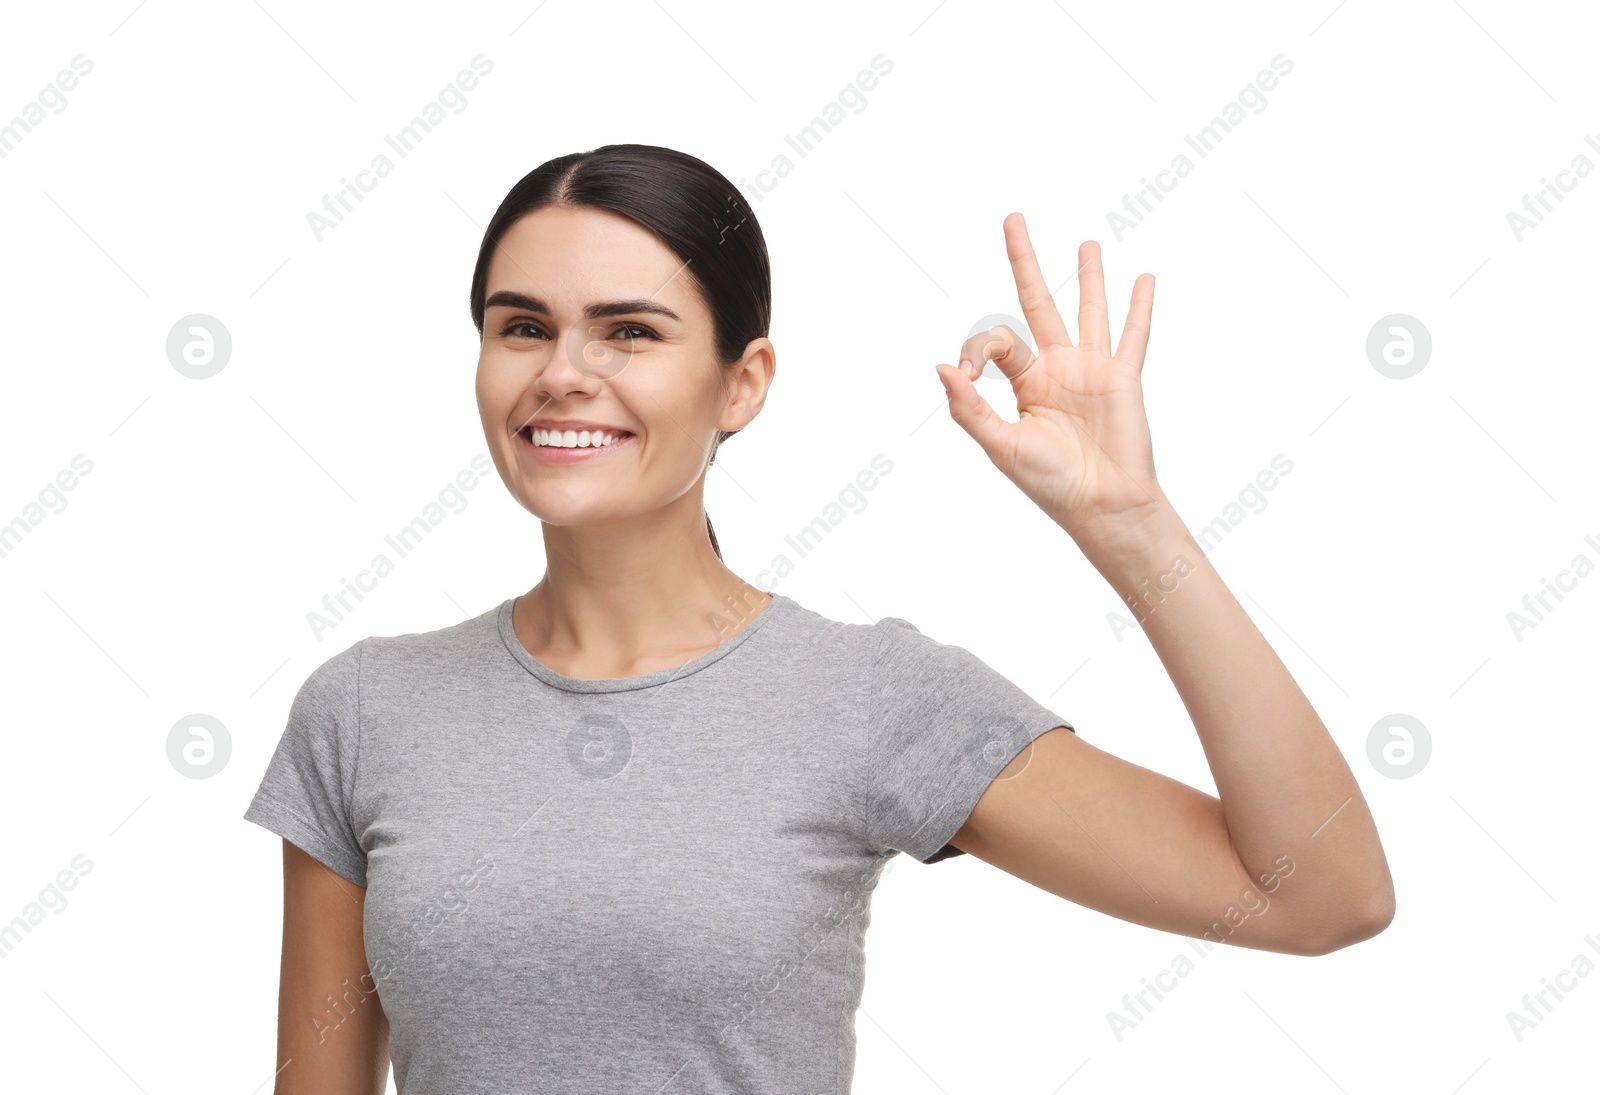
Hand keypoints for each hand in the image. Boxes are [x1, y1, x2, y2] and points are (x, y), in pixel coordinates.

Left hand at [935, 213, 1168, 550]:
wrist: (1103, 506)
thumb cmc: (1051, 483)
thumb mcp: (1001, 446)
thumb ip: (970, 408)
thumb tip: (942, 368)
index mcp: (1024, 383)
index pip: (997, 341)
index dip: (978, 349)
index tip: (969, 375)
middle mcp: (1057, 368)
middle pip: (1037, 301)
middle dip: (1024, 260)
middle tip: (1012, 218)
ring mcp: (1092, 369)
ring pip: (1087, 309)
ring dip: (1088, 276)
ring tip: (1087, 243)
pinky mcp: (1123, 376)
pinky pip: (1133, 334)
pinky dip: (1140, 307)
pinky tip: (1144, 279)